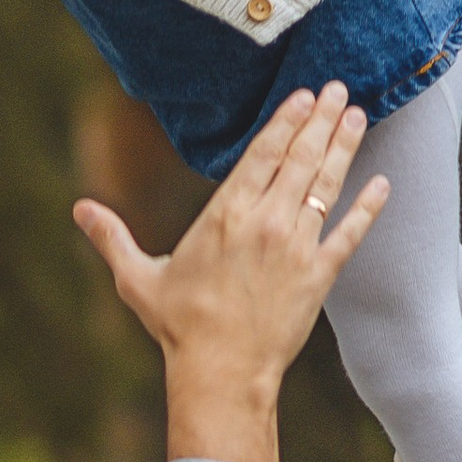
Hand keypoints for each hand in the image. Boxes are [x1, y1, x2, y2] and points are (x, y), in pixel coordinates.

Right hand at [72, 82, 386, 461]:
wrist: (221, 372)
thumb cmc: (180, 327)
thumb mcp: (138, 279)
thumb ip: (113, 237)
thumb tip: (78, 209)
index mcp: (225, 214)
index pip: (263, 153)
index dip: (286, 120)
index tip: (304, 96)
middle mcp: (266, 222)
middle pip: (300, 158)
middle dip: (321, 120)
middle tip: (338, 89)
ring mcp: (297, 247)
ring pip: (325, 185)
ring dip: (344, 148)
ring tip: (357, 117)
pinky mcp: (320, 276)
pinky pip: (350, 233)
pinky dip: (368, 207)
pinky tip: (382, 184)